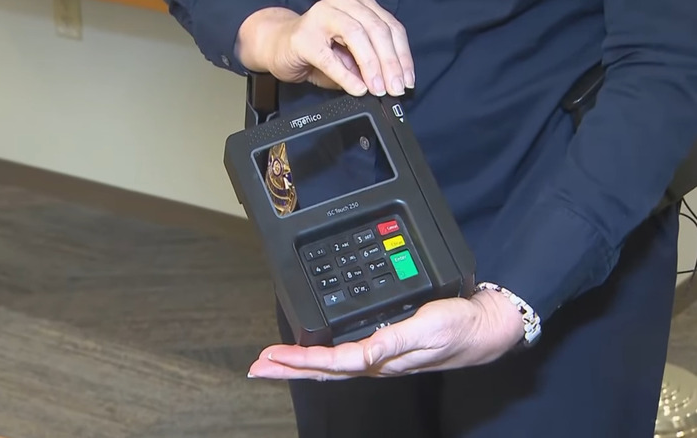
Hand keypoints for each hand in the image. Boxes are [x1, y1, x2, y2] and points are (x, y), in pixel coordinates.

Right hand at [236, 1, 414, 96]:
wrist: (277, 46)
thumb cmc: (316, 50)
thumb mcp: (350, 57)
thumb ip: (369, 65)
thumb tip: (389, 82)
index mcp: (360, 6)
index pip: (391, 27)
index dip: (402, 55)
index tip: (407, 80)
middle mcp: (343, 4)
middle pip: (377, 30)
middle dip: (390, 63)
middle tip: (395, 88)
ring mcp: (322, 17)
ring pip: (358, 36)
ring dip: (372, 67)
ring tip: (378, 89)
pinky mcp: (305, 37)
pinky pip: (330, 57)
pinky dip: (346, 76)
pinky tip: (357, 89)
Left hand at [247, 289, 525, 379]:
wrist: (485, 327)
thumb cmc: (458, 328)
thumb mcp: (426, 330)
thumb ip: (392, 342)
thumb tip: (362, 354)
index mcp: (381, 360)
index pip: (330, 363)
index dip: (298, 361)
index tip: (270, 357)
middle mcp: (376, 362)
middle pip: (323, 370)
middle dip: (288, 368)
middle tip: (257, 366)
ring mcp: (380, 357)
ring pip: (330, 364)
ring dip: (300, 363)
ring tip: (275, 361)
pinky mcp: (386, 346)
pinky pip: (346, 355)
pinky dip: (323, 354)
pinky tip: (316, 352)